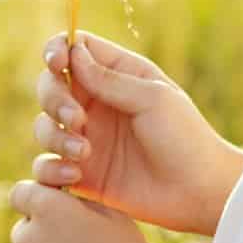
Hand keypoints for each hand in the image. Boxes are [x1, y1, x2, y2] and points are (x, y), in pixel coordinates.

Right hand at [31, 30, 242, 235]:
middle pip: (50, 85)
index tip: (57, 63)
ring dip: (55, 136)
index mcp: (116, 76)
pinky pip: (46, 167)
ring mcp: (85, 139)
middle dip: (53, 98)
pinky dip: (52, 170)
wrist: (198, 192)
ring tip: (84, 152)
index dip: (56, 50)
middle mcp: (96, 104)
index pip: (74, 49)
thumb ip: (110, 79)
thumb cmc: (185, 138)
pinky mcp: (81, 174)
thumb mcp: (152, 99)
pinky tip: (75, 176)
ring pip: (44, 126)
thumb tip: (73, 53)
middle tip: (78, 119)